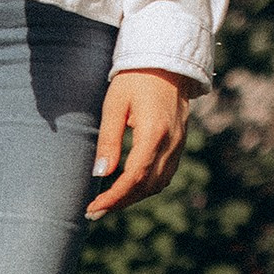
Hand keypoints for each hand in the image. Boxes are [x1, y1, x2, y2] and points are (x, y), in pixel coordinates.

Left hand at [85, 68, 192, 219]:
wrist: (166, 62)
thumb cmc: (134, 80)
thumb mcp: (114, 106)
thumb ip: (108, 141)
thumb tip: (101, 174)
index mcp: (154, 133)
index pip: (134, 177)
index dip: (114, 197)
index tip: (93, 207)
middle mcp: (171, 142)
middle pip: (148, 186)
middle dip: (121, 202)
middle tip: (94, 211)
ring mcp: (179, 143)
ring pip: (159, 183)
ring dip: (134, 197)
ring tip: (108, 202)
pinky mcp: (180, 143)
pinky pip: (165, 173)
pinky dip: (147, 186)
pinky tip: (128, 187)